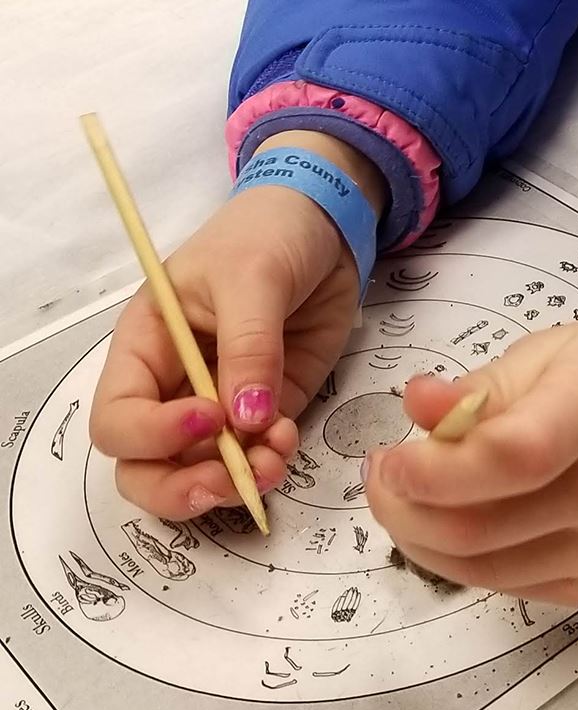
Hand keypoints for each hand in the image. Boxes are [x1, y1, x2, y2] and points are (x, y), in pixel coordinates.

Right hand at [88, 154, 369, 518]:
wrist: (326, 222)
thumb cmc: (267, 232)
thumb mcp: (252, 276)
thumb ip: (249, 345)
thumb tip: (246, 421)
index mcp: (146, 345)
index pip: (118, 416)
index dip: (152, 434)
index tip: (210, 418)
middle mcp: (171, 386)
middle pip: (143, 466)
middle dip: (180, 487)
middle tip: (229, 482)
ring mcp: (218, 404)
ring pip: (196, 474)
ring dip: (231, 482)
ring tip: (273, 460)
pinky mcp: (263, 411)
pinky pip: (251, 459)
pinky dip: (266, 464)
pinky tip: (286, 441)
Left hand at [362, 317, 577, 607]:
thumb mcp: (552, 353)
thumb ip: (480, 387)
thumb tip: (414, 406)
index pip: (514, 455)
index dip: (437, 469)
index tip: (388, 458)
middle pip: (482, 527)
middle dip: (406, 510)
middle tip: (380, 474)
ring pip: (484, 569)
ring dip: (424, 538)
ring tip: (406, 495)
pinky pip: (510, 584)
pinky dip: (466, 558)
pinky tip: (457, 519)